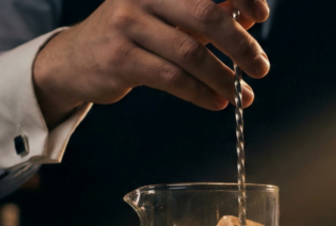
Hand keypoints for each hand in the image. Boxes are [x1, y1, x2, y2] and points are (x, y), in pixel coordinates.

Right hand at [33, 0, 270, 126]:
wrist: (74, 60)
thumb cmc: (130, 35)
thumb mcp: (167, 16)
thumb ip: (205, 14)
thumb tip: (250, 16)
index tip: (261, 15)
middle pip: (206, 14)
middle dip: (240, 44)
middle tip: (260, 67)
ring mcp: (127, 24)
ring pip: (190, 52)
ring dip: (223, 77)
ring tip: (242, 95)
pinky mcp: (120, 58)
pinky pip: (172, 78)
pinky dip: (200, 93)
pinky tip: (215, 102)